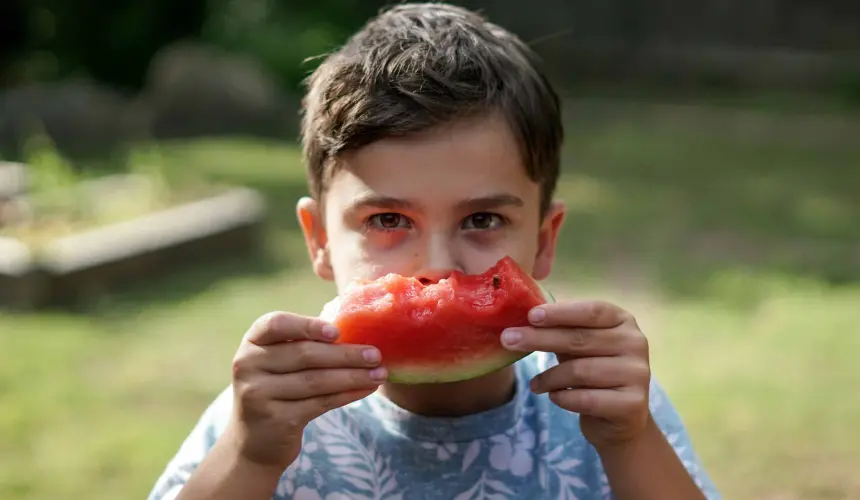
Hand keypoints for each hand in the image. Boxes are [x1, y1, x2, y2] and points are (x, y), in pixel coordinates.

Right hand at [227, 311, 387, 468]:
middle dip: (346, 354)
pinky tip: (366, 389)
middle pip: (304, 354)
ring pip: (316, 380)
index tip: (338, 332)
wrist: (255, 440)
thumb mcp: (279, 362)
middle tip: (376, 354)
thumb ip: (304, 343)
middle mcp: (248, 365)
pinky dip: (347, 395)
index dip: (308, 325)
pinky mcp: (276, 419)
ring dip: (353, 376)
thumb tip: (357, 332)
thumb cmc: (278, 388)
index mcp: (252, 342)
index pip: (276, 324)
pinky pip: (320, 403)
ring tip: (380, 373)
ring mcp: (259, 394)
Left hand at [500, 301, 650, 450]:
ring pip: (579, 371)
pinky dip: (562, 397)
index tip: (531, 315)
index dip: (560, 313)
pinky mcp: (632, 403)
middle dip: (539, 339)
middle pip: (580, 339)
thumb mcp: (579, 347)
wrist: (620, 419)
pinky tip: (554, 396)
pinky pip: (585, 399)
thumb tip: (521, 318)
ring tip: (534, 384)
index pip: (591, 311)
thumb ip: (560, 331)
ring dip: (549, 377)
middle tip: (508, 340)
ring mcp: (638, 374)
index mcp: (623, 321)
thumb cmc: (594, 373)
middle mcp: (636, 343)